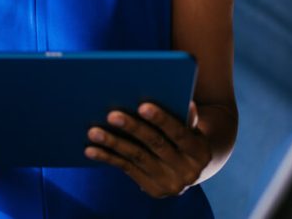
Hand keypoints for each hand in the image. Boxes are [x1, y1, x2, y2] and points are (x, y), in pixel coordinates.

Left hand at [85, 102, 210, 197]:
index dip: (162, 119)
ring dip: (114, 143)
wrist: (191, 167)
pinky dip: (108, 158)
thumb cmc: (186, 135)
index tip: (142, 106)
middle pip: (155, 145)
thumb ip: (187, 116)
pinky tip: (91, 149)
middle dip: (133, 128)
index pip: (180, 133)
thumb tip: (186, 103)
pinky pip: (127, 169)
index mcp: (200, 152)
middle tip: (112, 115)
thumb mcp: (192, 127)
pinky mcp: (152, 189)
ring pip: (137, 158)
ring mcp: (169, 184)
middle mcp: (188, 172)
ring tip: (93, 131)